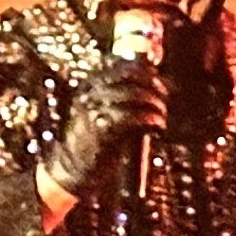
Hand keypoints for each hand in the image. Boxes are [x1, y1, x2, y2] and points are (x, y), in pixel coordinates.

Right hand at [36, 60, 167, 205]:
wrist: (71, 167)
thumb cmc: (93, 141)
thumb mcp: (100, 113)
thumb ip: (120, 100)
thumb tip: (152, 87)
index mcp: (89, 86)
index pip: (121, 68)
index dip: (145, 73)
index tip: (160, 83)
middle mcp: (90, 93)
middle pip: (130, 77)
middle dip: (153, 85)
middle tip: (164, 98)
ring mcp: (94, 109)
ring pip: (134, 95)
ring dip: (155, 105)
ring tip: (161, 116)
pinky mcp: (103, 129)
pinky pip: (134, 117)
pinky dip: (151, 120)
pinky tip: (158, 127)